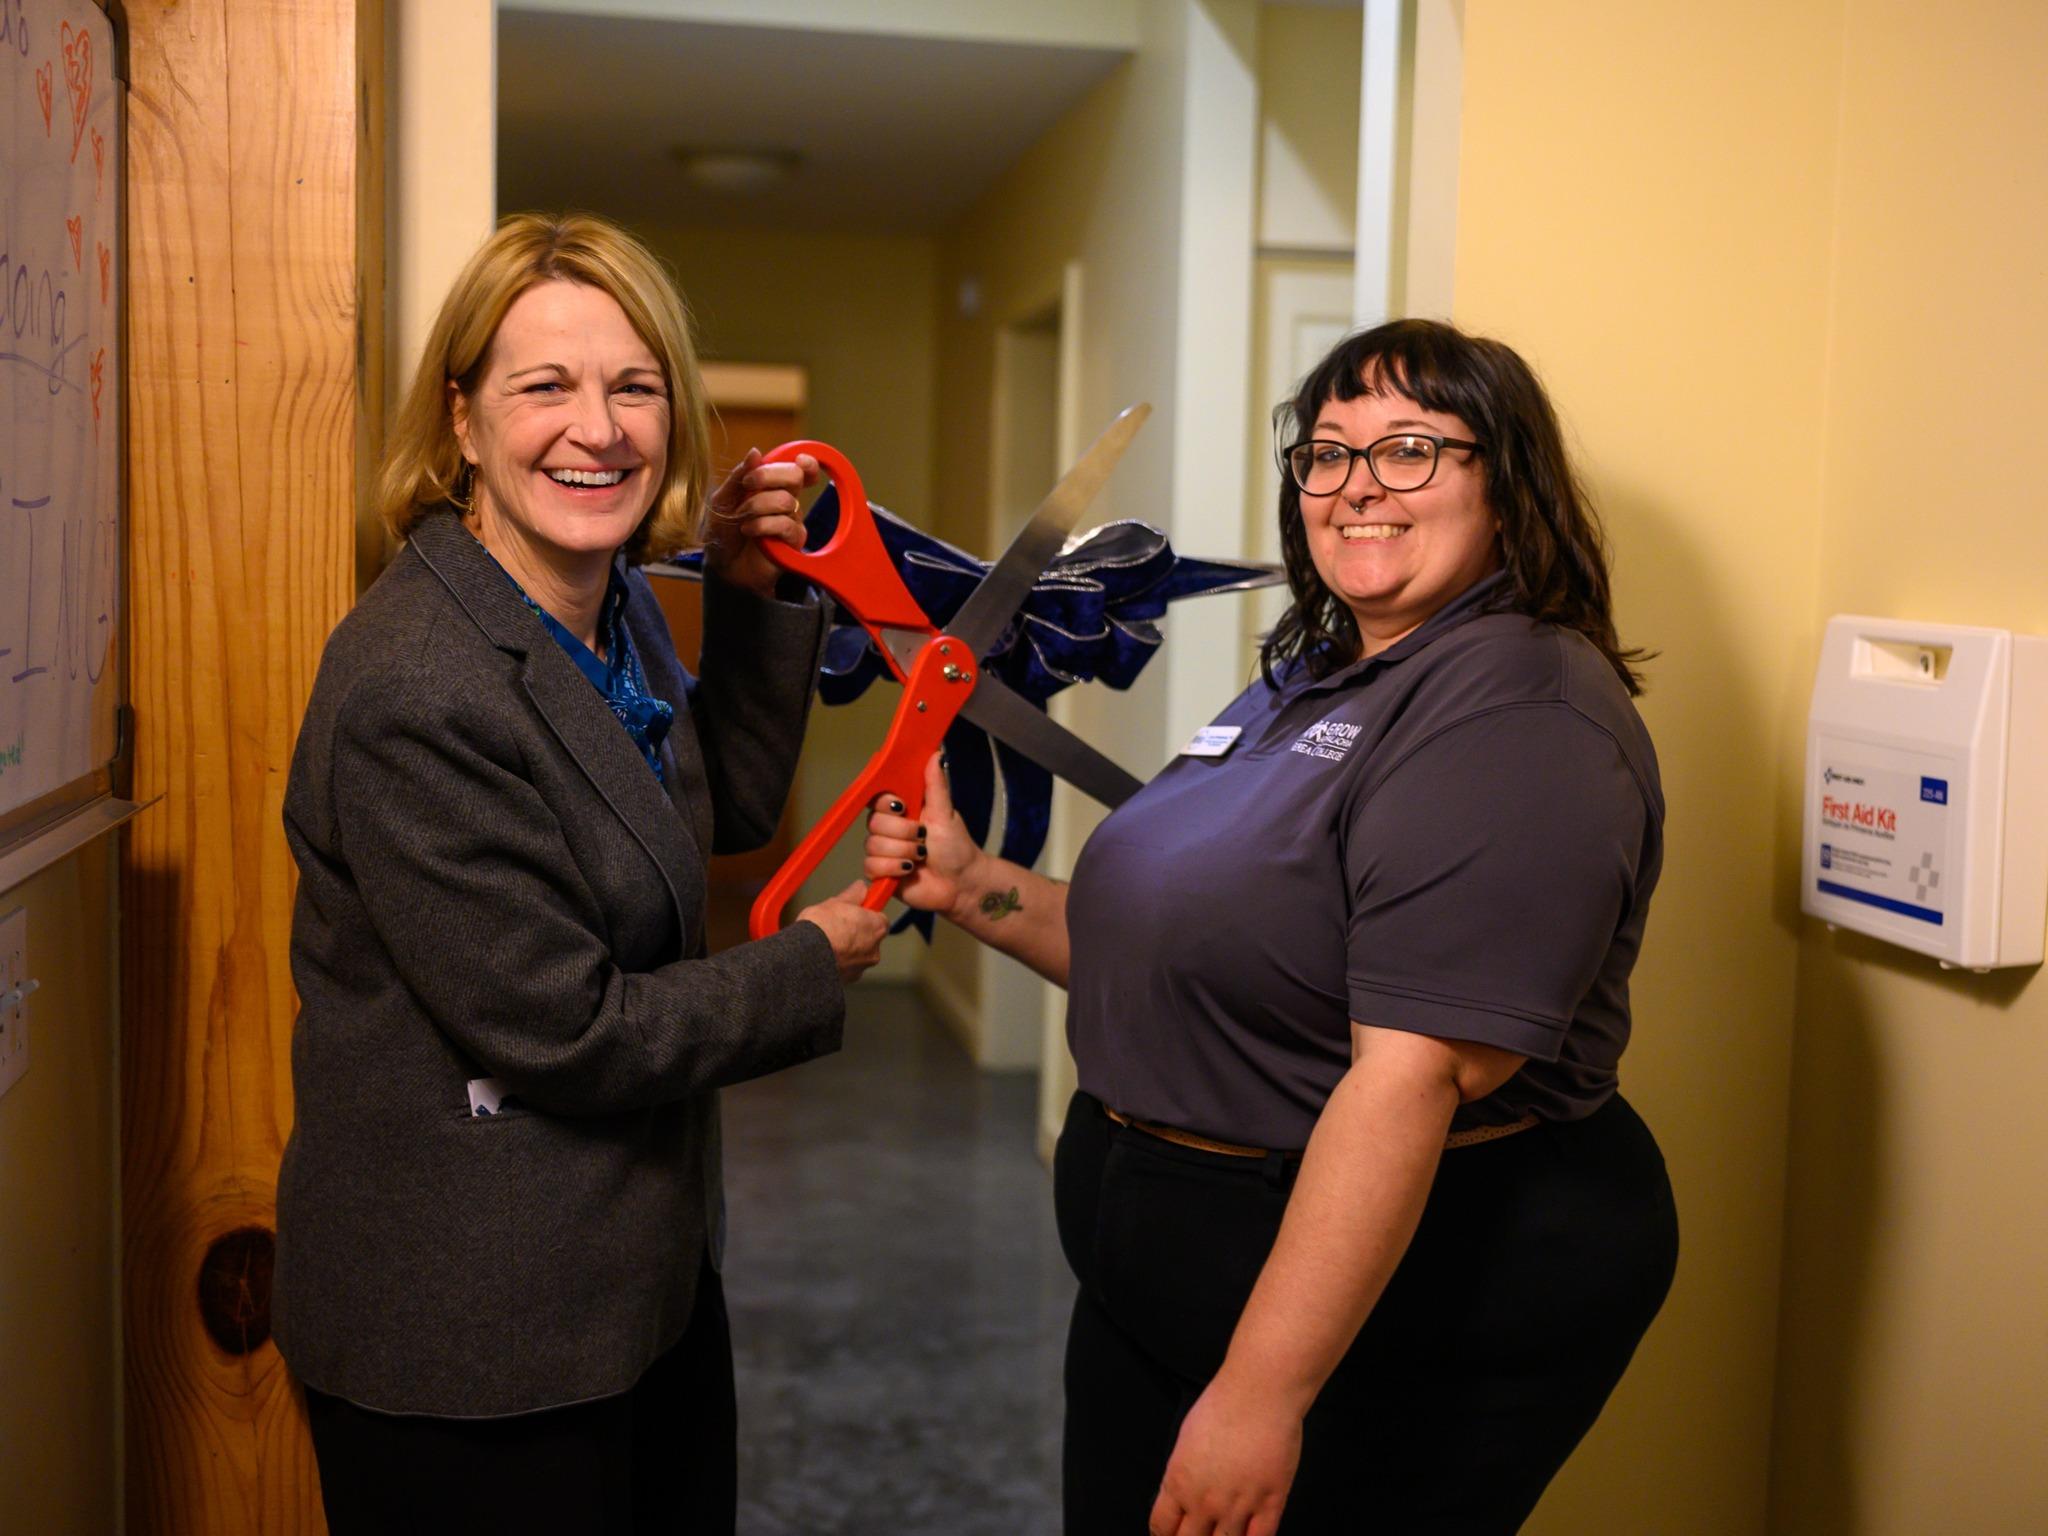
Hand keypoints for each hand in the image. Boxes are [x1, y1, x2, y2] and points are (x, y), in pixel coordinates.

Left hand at [702, 447, 815, 596]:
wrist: (722, 566)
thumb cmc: (723, 532)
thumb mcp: (723, 499)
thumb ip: (738, 476)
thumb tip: (756, 452)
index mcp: (772, 486)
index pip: (799, 468)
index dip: (806, 462)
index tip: (796, 459)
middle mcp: (786, 500)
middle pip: (796, 476)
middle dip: (769, 476)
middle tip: (748, 485)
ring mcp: (792, 521)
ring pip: (786, 501)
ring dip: (757, 506)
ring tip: (741, 518)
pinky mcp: (793, 543)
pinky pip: (787, 525)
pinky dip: (763, 525)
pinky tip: (749, 531)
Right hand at [795, 882, 889, 983]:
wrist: (805, 955)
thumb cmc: (822, 928)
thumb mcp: (836, 902)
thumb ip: (853, 895)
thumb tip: (860, 888)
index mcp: (877, 928)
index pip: (879, 919)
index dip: (866, 914)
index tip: (856, 910)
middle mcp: (874, 951)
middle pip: (868, 939)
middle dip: (855, 933)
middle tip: (837, 925)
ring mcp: (860, 968)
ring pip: (856, 956)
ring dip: (845, 949)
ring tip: (826, 940)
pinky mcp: (846, 981)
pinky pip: (844, 968)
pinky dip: (836, 962)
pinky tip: (822, 954)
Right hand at [863, 753, 985, 920]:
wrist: (960, 883)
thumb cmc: (955, 847)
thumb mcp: (946, 813)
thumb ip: (936, 785)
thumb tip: (935, 754)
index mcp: (901, 810)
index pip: (877, 798)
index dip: (886, 803)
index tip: (904, 807)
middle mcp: (888, 829)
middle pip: (874, 823)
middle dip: (903, 832)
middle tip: (923, 838)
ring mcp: (882, 851)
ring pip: (873, 846)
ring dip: (903, 852)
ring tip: (921, 857)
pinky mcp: (880, 872)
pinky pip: (871, 866)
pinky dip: (894, 868)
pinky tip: (910, 870)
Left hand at [1148, 1373, 1301, 1535]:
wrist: (1258, 1393)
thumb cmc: (1221, 1405)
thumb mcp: (1185, 1441)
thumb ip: (1182, 1475)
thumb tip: (1183, 1496)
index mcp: (1178, 1483)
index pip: (1161, 1527)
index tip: (1171, 1535)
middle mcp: (1204, 1501)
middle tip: (1197, 1534)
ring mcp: (1238, 1506)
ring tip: (1224, 1534)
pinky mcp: (1270, 1502)